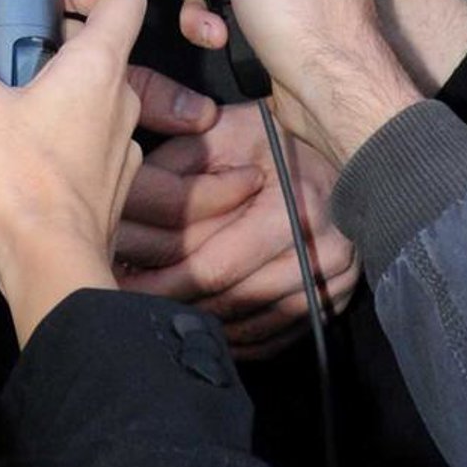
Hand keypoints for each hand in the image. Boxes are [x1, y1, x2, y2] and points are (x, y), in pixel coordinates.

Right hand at [0, 0, 147, 344]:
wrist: (46, 268)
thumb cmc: (20, 187)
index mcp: (97, 68)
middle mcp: (119, 104)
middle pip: (92, 51)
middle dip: (42, 52)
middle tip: (1, 65)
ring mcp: (118, 150)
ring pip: (84, 103)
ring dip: (44, 102)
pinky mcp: (107, 189)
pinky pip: (80, 149)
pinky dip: (48, 147)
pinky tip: (9, 168)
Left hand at [115, 98, 359, 350]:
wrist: (344, 149)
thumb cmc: (274, 135)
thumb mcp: (228, 129)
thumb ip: (182, 161)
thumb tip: (134, 199)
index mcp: (293, 209)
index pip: (213, 265)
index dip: (161, 278)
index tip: (121, 280)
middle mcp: (321, 252)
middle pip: (229, 301)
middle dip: (171, 302)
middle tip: (125, 301)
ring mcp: (333, 282)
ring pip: (249, 324)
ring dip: (199, 322)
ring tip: (153, 313)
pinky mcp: (334, 299)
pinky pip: (275, 336)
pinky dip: (234, 337)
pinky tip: (201, 324)